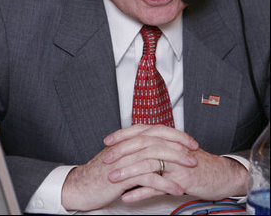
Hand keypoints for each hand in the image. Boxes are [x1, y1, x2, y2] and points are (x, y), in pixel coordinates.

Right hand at [61, 124, 197, 210]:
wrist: (80, 186)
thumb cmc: (100, 173)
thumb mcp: (120, 157)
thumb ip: (135, 150)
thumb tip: (155, 148)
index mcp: (128, 139)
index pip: (156, 130)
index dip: (174, 134)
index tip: (189, 140)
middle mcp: (127, 146)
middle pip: (158, 139)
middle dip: (179, 145)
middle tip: (194, 151)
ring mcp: (125, 160)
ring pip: (155, 155)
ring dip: (176, 162)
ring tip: (191, 168)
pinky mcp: (123, 176)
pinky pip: (148, 177)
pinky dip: (164, 182)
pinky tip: (176, 188)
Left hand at [103, 125, 247, 201]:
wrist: (221, 174)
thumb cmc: (195, 162)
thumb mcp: (175, 149)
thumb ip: (157, 146)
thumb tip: (135, 145)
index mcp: (168, 137)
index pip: (141, 131)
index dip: (123, 134)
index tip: (108, 140)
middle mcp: (171, 146)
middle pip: (142, 144)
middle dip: (122, 152)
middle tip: (106, 160)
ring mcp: (177, 162)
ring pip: (148, 163)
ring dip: (128, 172)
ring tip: (113, 178)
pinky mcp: (182, 178)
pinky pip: (158, 185)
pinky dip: (141, 191)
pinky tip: (128, 196)